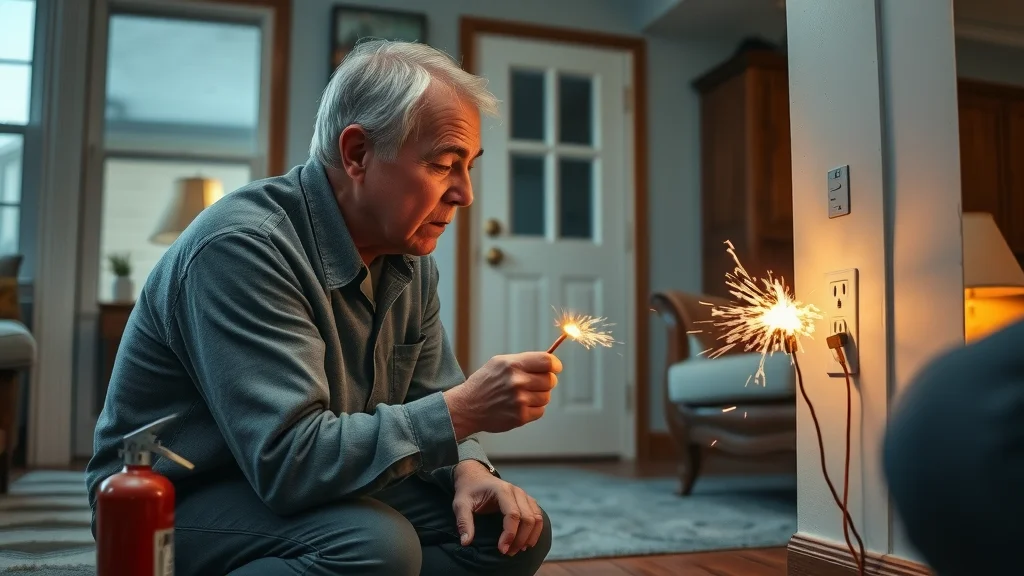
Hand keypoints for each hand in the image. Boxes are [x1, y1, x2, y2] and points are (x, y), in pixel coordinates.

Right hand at [444, 352, 561, 437]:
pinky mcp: (520, 417)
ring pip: (546, 396)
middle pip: (550, 380)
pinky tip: (520, 406)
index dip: (555, 364)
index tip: (555, 368)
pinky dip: (534, 408)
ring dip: (539, 396)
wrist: (467, 406)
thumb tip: (550, 361)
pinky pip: (541, 411)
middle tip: (534, 383)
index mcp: (513, 365)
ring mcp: (519, 401)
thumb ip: (524, 360)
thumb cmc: (485, 382)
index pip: (547, 362)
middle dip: (545, 381)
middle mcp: (517, 382)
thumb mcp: (499, 362)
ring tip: (523, 395)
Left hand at [451, 461, 543, 555]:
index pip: (513, 515)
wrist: (475, 476)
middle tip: (508, 553)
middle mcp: (517, 491)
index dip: (510, 534)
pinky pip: (538, 516)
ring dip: (530, 537)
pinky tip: (526, 542)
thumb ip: (463, 522)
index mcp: (502, 490)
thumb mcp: (460, 504)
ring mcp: (524, 495)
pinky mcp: (527, 500)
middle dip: (520, 539)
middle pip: (528, 518)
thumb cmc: (468, 490)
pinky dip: (535, 531)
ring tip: (518, 550)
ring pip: (537, 518)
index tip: (502, 549)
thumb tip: (466, 542)